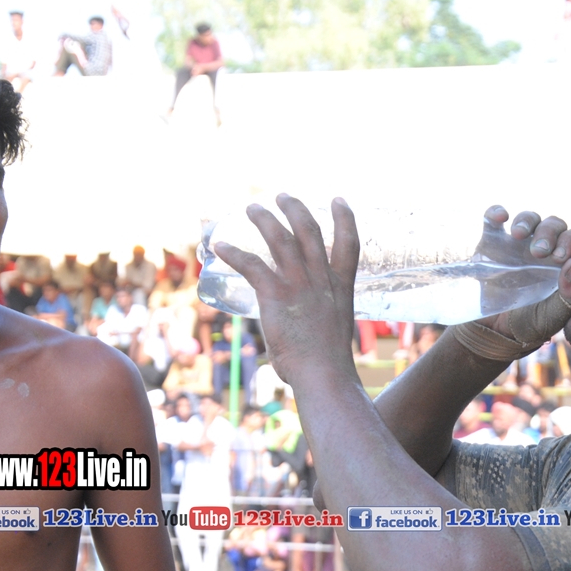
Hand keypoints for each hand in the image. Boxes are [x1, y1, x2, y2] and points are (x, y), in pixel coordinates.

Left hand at [215, 195, 357, 386]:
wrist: (323, 373)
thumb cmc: (328, 363)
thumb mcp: (332, 331)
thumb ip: (316, 319)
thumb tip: (296, 333)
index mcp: (341, 287)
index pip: (350, 244)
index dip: (345, 219)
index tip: (338, 200)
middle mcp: (321, 279)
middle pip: (310, 231)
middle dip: (295, 209)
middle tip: (282, 196)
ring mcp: (299, 284)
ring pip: (281, 239)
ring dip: (264, 219)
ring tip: (252, 207)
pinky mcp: (276, 295)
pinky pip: (252, 265)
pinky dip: (234, 253)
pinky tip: (221, 247)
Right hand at [472, 206, 570, 346]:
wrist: (494, 331)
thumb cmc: (531, 322)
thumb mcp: (553, 316)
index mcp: (564, 262)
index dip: (570, 242)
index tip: (559, 258)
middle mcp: (544, 248)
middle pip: (554, 225)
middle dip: (549, 232)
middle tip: (538, 252)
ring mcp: (518, 243)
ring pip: (530, 218)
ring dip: (527, 220)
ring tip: (518, 235)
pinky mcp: (493, 242)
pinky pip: (495, 218)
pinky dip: (496, 212)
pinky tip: (499, 218)